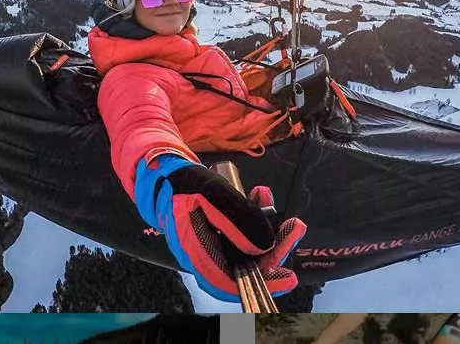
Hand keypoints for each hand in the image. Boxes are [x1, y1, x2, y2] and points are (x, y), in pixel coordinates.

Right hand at [134, 155, 305, 301]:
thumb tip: (266, 245)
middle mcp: (206, 259)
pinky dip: (256, 218)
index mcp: (197, 255)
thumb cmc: (181, 184)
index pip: (232, 283)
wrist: (165, 176)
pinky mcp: (220, 238)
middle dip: (275, 248)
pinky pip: (244, 236)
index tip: (288, 278)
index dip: (263, 283)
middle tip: (295, 226)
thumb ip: (237, 219)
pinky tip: (260, 196)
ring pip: (249, 250)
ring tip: (269, 198)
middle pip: (247, 266)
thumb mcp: (211, 194)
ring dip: (267, 228)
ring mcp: (214, 249)